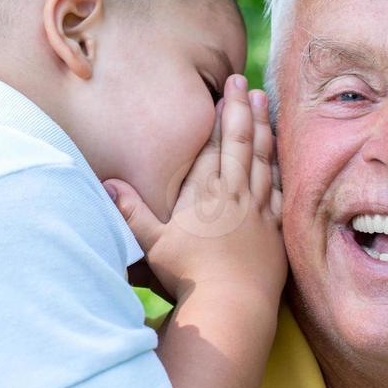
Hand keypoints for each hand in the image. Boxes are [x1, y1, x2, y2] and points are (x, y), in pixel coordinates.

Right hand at [103, 74, 284, 303]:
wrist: (231, 304)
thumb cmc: (187, 275)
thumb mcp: (151, 243)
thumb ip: (130, 211)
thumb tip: (107, 183)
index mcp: (205, 192)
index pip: (214, 143)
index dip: (220, 114)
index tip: (226, 89)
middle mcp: (234, 193)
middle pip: (241, 142)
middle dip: (242, 109)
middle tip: (244, 83)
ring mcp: (258, 210)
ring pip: (263, 159)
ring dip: (264, 128)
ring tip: (264, 103)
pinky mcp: (274, 229)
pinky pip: (279, 188)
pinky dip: (279, 167)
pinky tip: (280, 157)